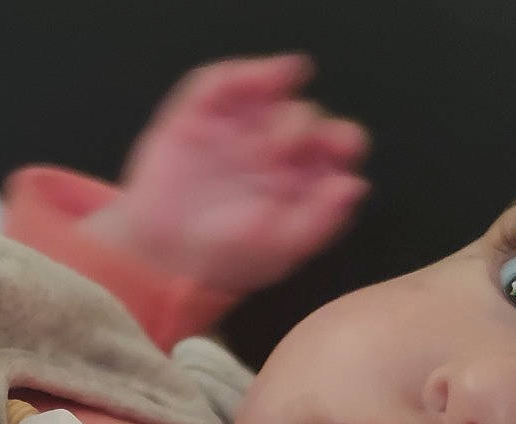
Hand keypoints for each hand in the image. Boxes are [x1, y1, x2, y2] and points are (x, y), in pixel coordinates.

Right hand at [81, 54, 369, 295]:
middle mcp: (276, 145)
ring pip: (271, 88)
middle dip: (299, 128)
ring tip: (261, 128)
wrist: (160, 258)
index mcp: (304, 176)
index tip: (334, 150)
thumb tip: (355, 184)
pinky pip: (222, 80)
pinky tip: (254, 80)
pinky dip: (241, 74)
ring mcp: (239, 126)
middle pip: (306, 114)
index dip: (342, 141)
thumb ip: (321, 221)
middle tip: (274, 156)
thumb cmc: (225, 259)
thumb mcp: (281, 250)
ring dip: (275, 95)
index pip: (339, 143)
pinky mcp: (200, 113)